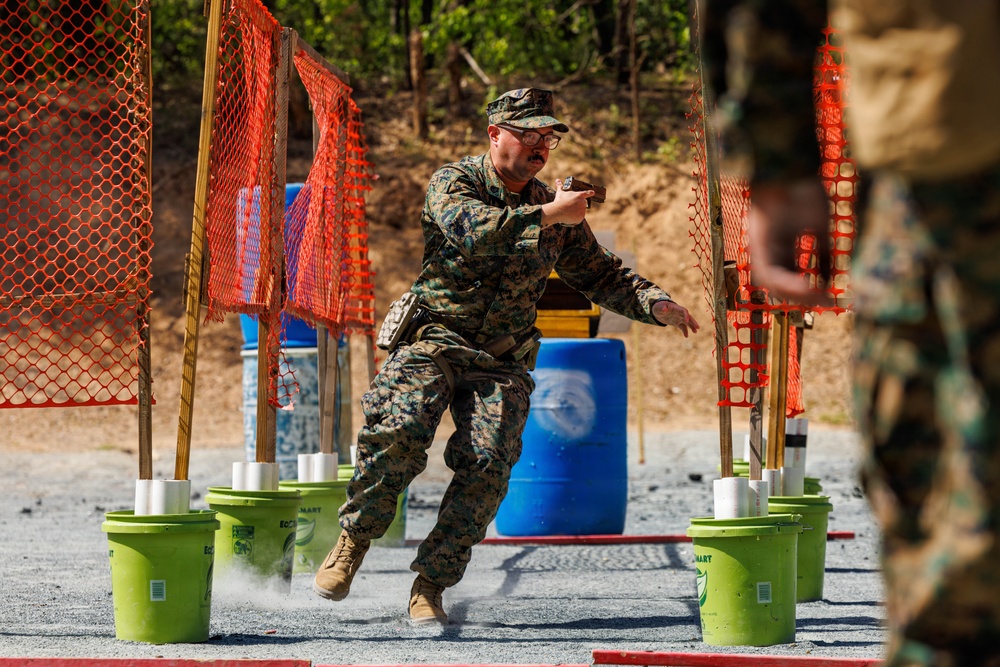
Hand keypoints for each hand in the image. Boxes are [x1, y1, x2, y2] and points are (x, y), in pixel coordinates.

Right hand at [541, 178, 591, 227]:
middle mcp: (583, 202)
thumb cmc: (560, 201)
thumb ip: (560, 186)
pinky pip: (578, 219)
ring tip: (568, 212)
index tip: (593, 192)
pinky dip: (574, 219)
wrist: (558, 211)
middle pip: (582, 204)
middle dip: (577, 206)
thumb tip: (557, 180)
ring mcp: (583, 210)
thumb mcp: (560, 192)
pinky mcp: (581, 217)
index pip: (588, 193)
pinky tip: (569, 217)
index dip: (590, 193)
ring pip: (580, 212)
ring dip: (576, 213)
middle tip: (569, 207)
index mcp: (580, 195)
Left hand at [652, 300, 700, 337]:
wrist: (658, 310)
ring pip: (687, 322)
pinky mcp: (677, 323)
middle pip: (688, 317)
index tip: (687, 321)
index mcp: (676, 308)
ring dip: (692, 327)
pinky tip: (686, 336)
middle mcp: (679, 313)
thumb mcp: (659, 307)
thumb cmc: (659, 307)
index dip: (686, 315)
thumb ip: (662, 308)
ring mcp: (679, 318)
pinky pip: (682, 327)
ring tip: (695, 332)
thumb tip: (664, 309)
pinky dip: (685, 331)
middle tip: (698, 327)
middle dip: (693, 322)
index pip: (684, 310)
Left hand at [748, 177, 832, 305]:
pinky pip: (767, 272)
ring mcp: (760, 247)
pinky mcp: (757, 243)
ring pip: (771, 282)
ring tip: (816, 298)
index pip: (793, 276)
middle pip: (780, 283)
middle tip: (825, 303)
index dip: (811, 290)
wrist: (791, 167)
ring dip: (793, 294)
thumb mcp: (822, 227)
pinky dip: (786, 283)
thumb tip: (833, 281)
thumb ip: (825, 254)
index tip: (831, 299)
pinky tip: (806, 287)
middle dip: (801, 297)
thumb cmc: (806, 191)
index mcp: (782, 245)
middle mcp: (768, 249)